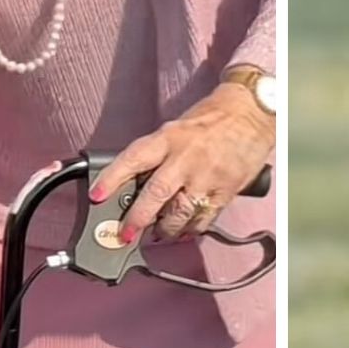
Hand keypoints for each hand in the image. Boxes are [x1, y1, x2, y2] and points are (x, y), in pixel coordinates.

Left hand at [93, 81, 272, 242]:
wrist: (252, 113)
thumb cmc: (211, 119)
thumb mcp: (177, 129)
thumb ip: (158, 155)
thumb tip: (136, 185)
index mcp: (169, 138)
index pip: (133, 158)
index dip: (111, 178)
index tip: (96, 196)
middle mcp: (185, 158)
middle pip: (155, 194)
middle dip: (137, 218)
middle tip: (126, 234)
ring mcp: (207, 176)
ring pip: (179, 213)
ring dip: (165, 229)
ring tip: (160, 233)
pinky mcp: (226, 190)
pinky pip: (204, 218)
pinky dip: (192, 229)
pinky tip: (186, 230)